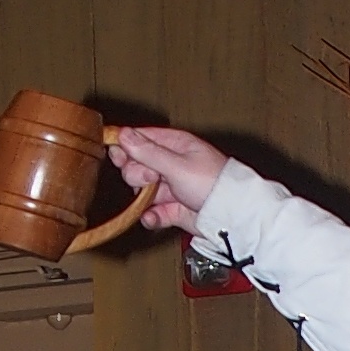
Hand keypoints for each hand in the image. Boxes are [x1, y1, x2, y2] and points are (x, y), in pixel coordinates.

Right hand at [107, 124, 225, 233]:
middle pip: (136, 165)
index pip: (140, 139)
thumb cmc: (212, 183)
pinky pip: (152, 212)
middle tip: (152, 178)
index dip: (126, 147)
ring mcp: (171, 188)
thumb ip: (148, 152)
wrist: (230, 216)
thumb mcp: (177, 164)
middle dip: (138, 174)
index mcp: (174, 145)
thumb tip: (123, 134)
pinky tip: (153, 217)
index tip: (119, 156)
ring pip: (142, 190)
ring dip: (143, 197)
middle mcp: (171, 164)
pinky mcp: (173, 209)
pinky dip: (151, 217)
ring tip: (159, 199)